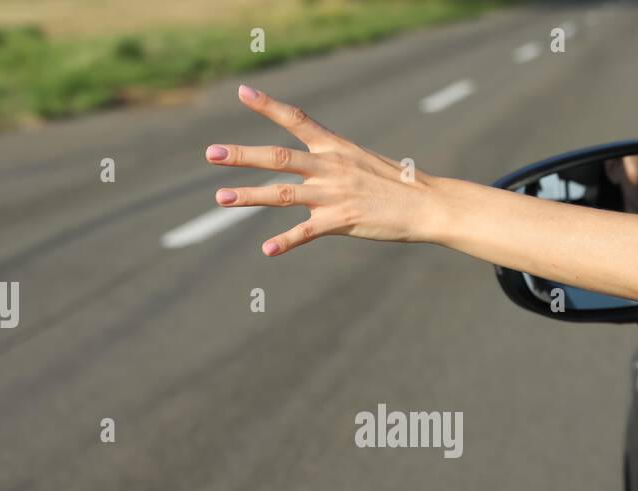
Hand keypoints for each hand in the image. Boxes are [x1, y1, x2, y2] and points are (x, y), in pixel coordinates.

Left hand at [206, 85, 439, 255]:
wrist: (426, 205)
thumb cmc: (395, 184)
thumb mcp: (362, 160)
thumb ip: (332, 160)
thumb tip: (309, 164)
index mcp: (335, 147)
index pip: (297, 119)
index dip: (268, 105)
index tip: (242, 92)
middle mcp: (330, 166)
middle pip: (279, 157)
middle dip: (242, 155)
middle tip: (211, 153)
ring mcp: (335, 194)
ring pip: (284, 193)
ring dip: (250, 196)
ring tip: (221, 199)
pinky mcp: (342, 220)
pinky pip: (307, 232)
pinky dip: (286, 242)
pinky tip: (267, 250)